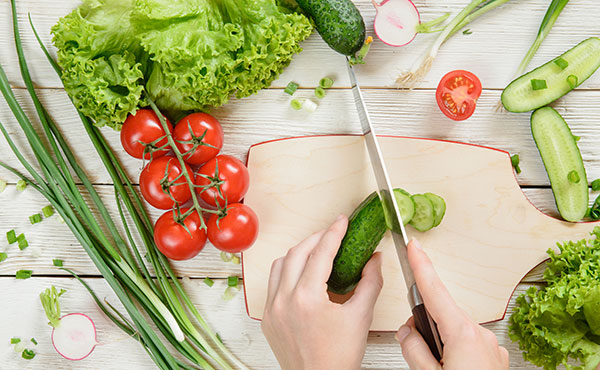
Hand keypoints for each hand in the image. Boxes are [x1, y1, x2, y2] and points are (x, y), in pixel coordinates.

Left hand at [261, 214, 383, 369]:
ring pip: (280, 265)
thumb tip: (374, 259)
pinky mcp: (268, 318)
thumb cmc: (338, 358)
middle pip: (297, 252)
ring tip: (317, 252)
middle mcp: (284, 301)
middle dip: (316, 238)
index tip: (341, 221)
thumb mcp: (361, 317)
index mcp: (307, 298)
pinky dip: (287, 272)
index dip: (333, 233)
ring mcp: (272, 309)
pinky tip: (302, 275)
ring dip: (298, 253)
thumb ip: (370, 282)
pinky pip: (273, 284)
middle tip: (332, 234)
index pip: (320, 253)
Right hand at [396, 239, 508, 369]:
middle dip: (424, 325)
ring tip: (436, 368)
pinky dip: (455, 353)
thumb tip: (407, 332)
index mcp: (463, 335)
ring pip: (453, 332)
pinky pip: (468, 345)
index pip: (434, 291)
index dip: (421, 265)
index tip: (413, 245)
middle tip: (417, 354)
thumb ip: (414, 349)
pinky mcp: (494, 359)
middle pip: (441, 315)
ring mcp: (490, 347)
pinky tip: (451, 369)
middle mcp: (480, 336)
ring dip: (440, 343)